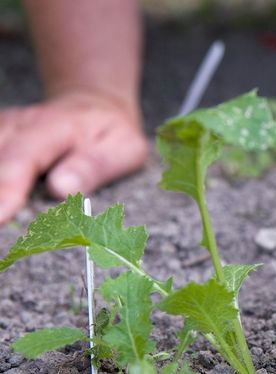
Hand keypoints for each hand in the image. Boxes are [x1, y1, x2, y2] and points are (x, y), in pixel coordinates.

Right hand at [0, 91, 146, 222]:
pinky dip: (0, 186)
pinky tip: (7, 203)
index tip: (0, 217)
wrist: (93, 107)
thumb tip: (60, 188)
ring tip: (6, 216)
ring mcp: (2, 130)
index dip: (8, 187)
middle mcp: (18, 125)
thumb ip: (94, 166)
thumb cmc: (110, 135)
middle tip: (2, 223)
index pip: (23, 157)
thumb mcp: (123, 147)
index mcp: (53, 126)